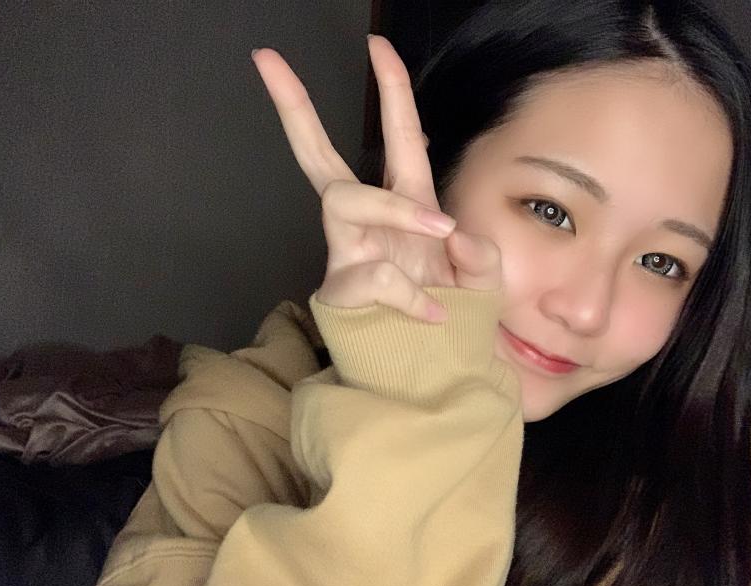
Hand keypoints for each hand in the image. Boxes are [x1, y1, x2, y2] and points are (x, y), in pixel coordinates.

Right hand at [252, 35, 500, 321]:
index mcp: (407, 203)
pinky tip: (433, 311)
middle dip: (296, 109)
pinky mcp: (340, 292)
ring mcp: (349, 253)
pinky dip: (409, 291)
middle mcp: (369, 221)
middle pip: (320, 158)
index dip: (390, 90)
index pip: (397, 137)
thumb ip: (480, 253)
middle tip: (268, 62)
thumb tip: (451, 231)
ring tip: (438, 231)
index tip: (376, 44)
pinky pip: (371, 274)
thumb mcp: (483, 279)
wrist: (439, 375)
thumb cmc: (456, 316)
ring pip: (344, 199)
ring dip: (392, 206)